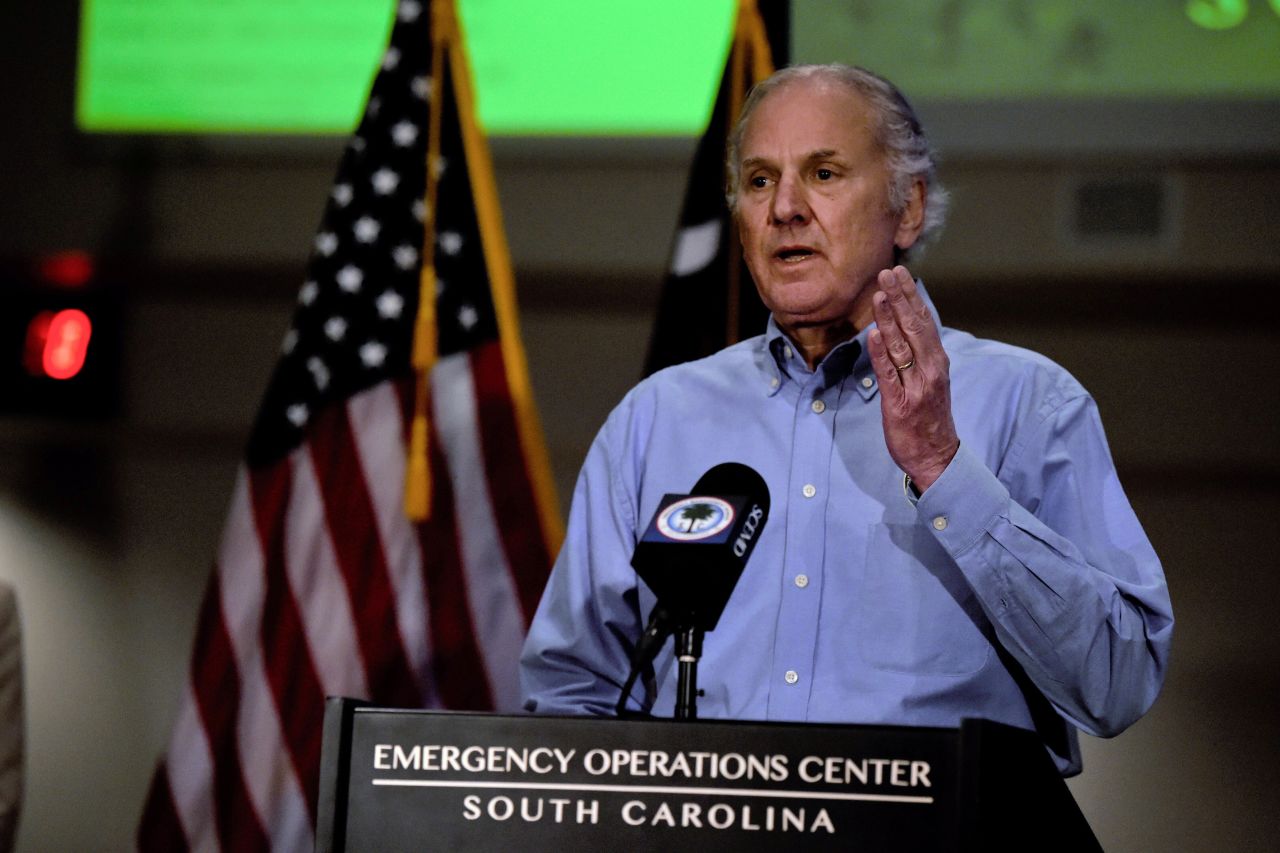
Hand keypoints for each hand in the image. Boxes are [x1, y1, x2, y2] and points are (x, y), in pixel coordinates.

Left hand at [867, 266, 958, 491]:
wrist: (937, 457)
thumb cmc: (929, 418)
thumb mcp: (929, 382)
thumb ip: (918, 356)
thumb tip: (902, 327)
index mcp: (938, 362)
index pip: (924, 321)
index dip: (911, 296)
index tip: (900, 273)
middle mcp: (931, 370)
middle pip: (915, 326)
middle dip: (900, 297)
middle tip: (888, 272)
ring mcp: (917, 386)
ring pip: (902, 345)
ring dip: (889, 318)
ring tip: (879, 294)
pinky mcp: (900, 403)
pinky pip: (889, 374)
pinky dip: (881, 353)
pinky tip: (874, 334)